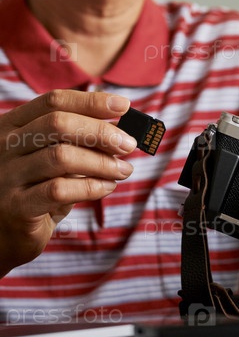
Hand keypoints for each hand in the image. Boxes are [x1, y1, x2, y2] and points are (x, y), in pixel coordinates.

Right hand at [0, 89, 135, 276]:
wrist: (1, 235)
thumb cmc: (34, 189)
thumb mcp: (49, 156)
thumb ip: (75, 140)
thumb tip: (121, 130)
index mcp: (13, 125)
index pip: (54, 101)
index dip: (91, 101)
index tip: (124, 105)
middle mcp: (5, 146)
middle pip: (59, 124)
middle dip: (101, 131)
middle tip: (128, 143)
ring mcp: (7, 176)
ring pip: (61, 157)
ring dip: (102, 162)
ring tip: (124, 169)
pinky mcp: (16, 207)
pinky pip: (60, 190)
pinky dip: (91, 187)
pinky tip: (107, 187)